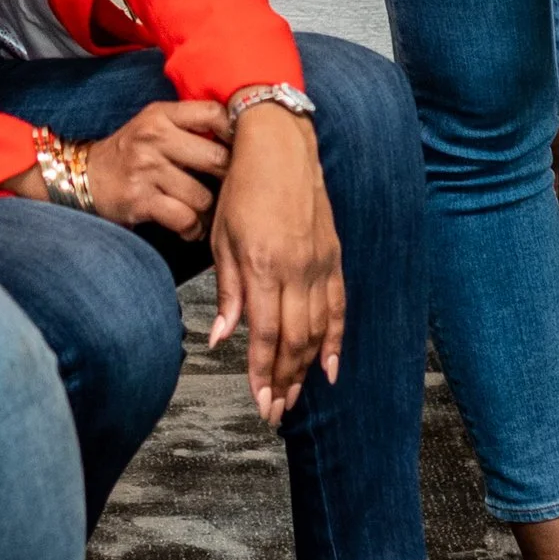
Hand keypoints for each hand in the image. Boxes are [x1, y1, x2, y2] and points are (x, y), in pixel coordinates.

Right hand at [3, 99, 231, 242]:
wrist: (84, 177)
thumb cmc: (130, 152)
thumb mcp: (153, 124)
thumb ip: (189, 124)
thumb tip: (243, 136)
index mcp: (161, 114)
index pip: (214, 113)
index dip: (236, 133)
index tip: (243, 150)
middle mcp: (154, 137)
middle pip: (217, 158)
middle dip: (228, 180)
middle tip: (231, 189)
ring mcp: (146, 169)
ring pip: (203, 196)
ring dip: (209, 212)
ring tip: (204, 213)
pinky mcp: (140, 200)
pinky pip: (185, 219)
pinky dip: (192, 229)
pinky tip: (189, 228)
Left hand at [206, 104, 345, 424]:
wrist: (280, 146)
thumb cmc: (242, 188)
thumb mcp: (221, 238)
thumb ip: (227, 291)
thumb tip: (220, 337)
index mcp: (263, 266)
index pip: (265, 335)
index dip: (263, 374)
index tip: (260, 403)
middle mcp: (296, 269)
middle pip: (294, 341)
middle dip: (285, 382)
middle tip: (276, 412)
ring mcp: (319, 263)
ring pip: (317, 330)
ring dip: (305, 369)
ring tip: (295, 397)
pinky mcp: (333, 255)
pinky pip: (337, 306)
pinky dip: (335, 339)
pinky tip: (330, 366)